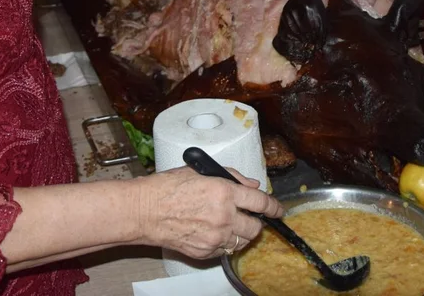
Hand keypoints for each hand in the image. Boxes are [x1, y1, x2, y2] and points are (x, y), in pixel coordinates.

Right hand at [137, 167, 283, 258]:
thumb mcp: (201, 171)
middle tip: (249, 217)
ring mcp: (215, 236)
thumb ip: (231, 177)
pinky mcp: (205, 251)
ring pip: (242, 241)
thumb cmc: (167, 188)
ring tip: (230, 225)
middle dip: (256, 222)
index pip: (260, 202)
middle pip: (256, 227)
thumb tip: (251, 184)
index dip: (274, 207)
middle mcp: (224, 216)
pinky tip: (214, 232)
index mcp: (224, 192)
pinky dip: (225, 243)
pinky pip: (225, 251)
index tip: (278, 210)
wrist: (144, 211)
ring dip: (242, 234)